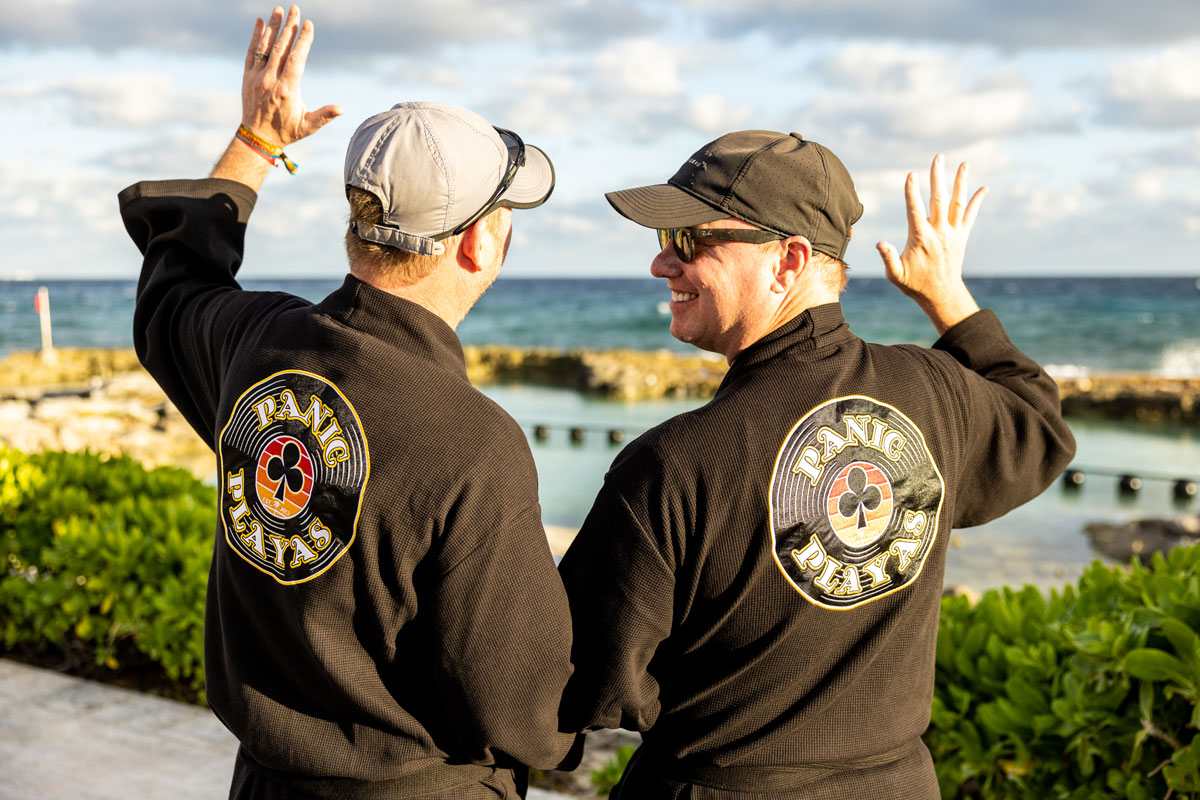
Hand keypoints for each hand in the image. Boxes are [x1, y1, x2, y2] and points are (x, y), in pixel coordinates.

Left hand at [241, 5, 341, 146]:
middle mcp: (270, 80)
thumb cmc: (286, 132)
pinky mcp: (247, 76)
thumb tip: (341, 109)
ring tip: (279, 10)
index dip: (302, 40)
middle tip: (295, 8)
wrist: (257, 138)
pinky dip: (256, 37)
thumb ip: (324, 116)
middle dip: (289, 27)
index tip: (308, 24)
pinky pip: (251, 52)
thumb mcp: (308, 127)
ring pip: (265, 47)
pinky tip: (261, 22)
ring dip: (273, 27)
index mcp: (287, 90)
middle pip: (280, 47)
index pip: (296, 59)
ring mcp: (257, 77)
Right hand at [876, 155, 987, 334]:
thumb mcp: (896, 275)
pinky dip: (977, 201)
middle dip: (938, 177)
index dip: (912, 192)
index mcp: (921, 239)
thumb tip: (879, 244)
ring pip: (957, 203)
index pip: (915, 211)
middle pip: (939, 199)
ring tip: (964, 163)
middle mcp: (939, 232)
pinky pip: (971, 215)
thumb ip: (888, 258)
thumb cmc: (915, 285)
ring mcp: (953, 233)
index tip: (911, 175)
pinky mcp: (962, 236)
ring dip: (961, 182)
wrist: (942, 294)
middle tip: (938, 158)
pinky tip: (984, 188)